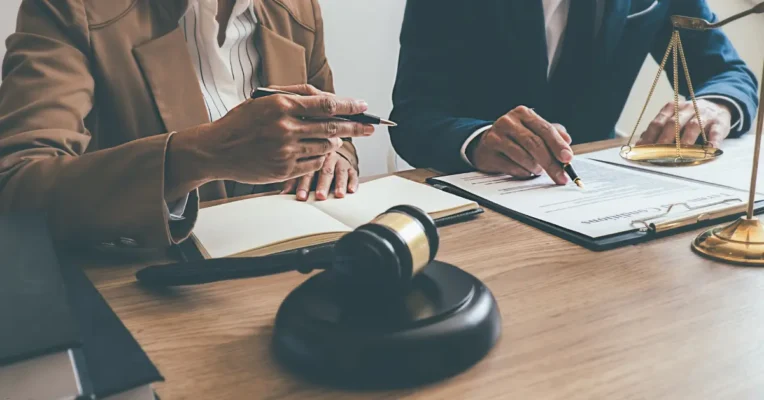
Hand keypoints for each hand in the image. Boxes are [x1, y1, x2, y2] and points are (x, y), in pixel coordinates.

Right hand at [175, 84, 372, 186]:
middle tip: (370, 127)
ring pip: (325, 146)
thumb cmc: (241, 122)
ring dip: (334, 141)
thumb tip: (328, 99)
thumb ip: (295, 95)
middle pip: (332, 126)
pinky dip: (320, 156)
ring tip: (336, 136)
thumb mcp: (263, 99)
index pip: (326, 104)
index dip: (349, 106)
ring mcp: (285, 151)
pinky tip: (318, 150)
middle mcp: (285, 128)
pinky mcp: (284, 170)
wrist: (216, 150)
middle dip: (356, 126)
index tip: (363, 106)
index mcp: (281, 105)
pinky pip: (314, 163)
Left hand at [280, 152, 358, 200]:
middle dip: (323, 185)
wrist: (334, 149)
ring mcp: (339, 162)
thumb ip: (293, 180)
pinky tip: (351, 190)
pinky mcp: (351, 167)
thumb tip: (281, 195)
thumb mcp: (303, 168)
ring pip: (339, 172)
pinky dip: (353, 182)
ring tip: (338, 194)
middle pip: (324, 172)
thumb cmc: (314, 162)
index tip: (301, 197)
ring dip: (339, 184)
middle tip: (320, 196)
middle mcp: (326, 158)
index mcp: (312, 158)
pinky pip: (353, 174)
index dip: (303, 185)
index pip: (307, 172)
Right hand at [467, 106, 572, 184]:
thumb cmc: (515, 137)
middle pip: (534, 144)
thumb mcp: (534, 130)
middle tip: (561, 176)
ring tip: (539, 171)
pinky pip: (511, 167)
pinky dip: (523, 172)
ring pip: (523, 156)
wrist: (485, 143)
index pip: (545, 129)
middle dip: (550, 162)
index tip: (568, 158)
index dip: (558, 145)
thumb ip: (552, 134)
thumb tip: (567, 143)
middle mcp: (508, 122)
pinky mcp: (488, 153)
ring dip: (535, 168)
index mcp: (523, 114)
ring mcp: (496, 137)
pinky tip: (526, 172)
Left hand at [637, 99, 732, 147]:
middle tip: (658, 153)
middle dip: (664, 139)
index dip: (649, 136)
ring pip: (693, 126)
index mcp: (672, 108)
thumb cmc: (689, 118)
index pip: (658, 122)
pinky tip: (709, 150)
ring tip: (680, 154)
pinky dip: (712, 141)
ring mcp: (704, 115)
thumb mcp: (674, 118)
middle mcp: (687, 109)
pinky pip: (716, 132)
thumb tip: (640, 143)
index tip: (642, 149)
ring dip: (685, 141)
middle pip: (673, 123)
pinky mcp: (720, 123)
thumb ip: (659, 129)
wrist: (717, 106)